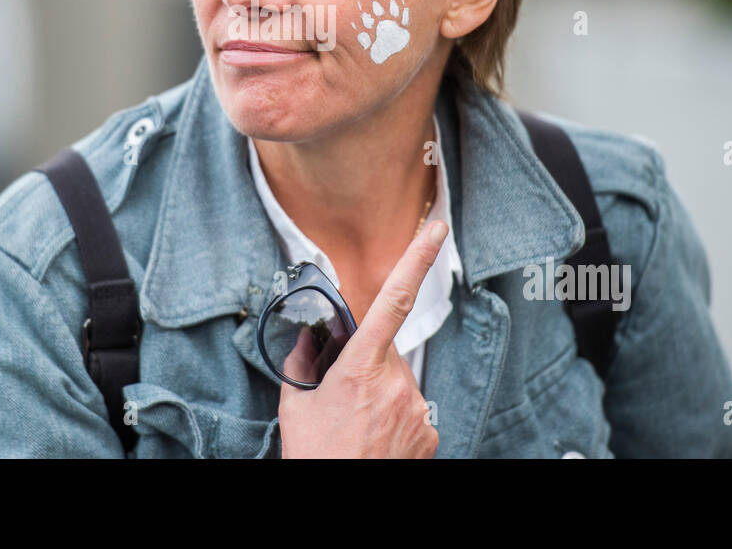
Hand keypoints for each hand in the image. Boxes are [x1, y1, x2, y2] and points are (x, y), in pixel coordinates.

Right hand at [277, 220, 447, 457]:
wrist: (340, 502)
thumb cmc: (314, 454)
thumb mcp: (296, 400)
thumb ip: (304, 358)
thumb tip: (312, 334)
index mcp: (360, 367)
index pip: (393, 300)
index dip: (417, 259)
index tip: (436, 229)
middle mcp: (396, 383)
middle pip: (386, 351)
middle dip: (367, 364)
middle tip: (343, 397)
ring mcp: (417, 409)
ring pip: (399, 382)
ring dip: (380, 393)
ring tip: (357, 425)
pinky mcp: (430, 432)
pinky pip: (412, 408)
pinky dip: (395, 416)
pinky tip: (375, 437)